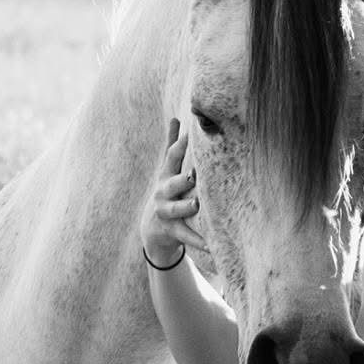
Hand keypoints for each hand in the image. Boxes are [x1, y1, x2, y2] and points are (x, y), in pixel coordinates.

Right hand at [140, 118, 205, 267]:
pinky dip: (199, 241)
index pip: (172, 157)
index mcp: (166, 175)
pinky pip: (186, 236)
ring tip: (196, 205)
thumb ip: (172, 145)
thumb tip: (176, 118)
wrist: (152, 229)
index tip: (191, 132)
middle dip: (181, 179)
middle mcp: (163, 193)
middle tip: (193, 174)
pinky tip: (211, 245)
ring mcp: (166, 213)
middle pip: (172, 183)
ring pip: (176, 210)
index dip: (180, 144)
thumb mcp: (167, 170)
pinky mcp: (172, 231)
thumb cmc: (167, 193)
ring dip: (186, 207)